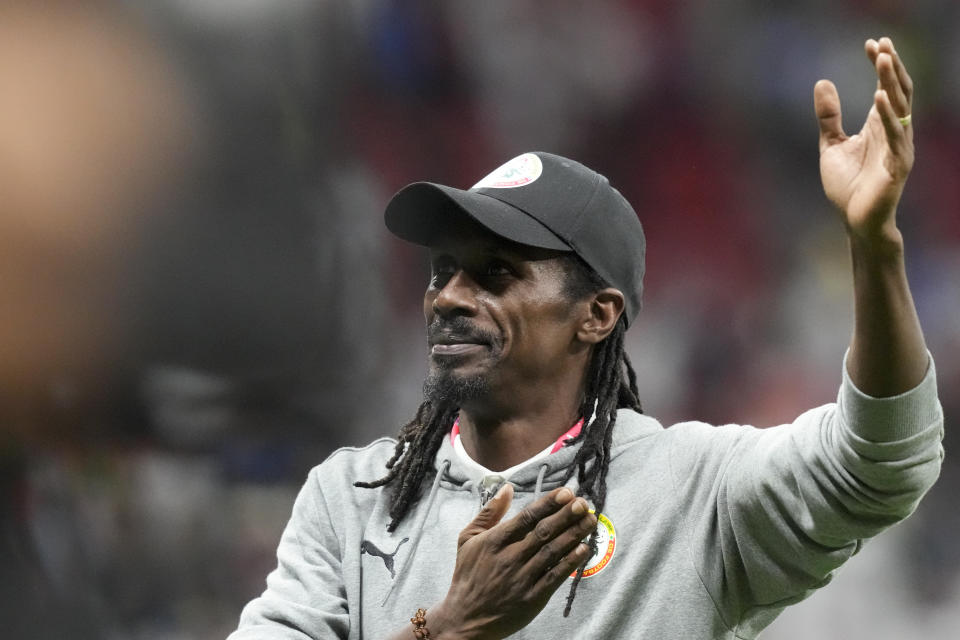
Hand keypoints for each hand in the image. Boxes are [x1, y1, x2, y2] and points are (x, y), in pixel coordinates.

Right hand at [427, 485, 595, 639]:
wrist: (465, 618)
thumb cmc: (468, 575)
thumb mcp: (468, 539)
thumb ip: (489, 513)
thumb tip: (507, 488)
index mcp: (495, 541)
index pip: (527, 517)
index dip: (548, 504)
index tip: (566, 493)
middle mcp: (510, 557)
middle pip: (543, 532)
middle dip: (566, 515)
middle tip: (583, 503)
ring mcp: (522, 578)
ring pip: (552, 552)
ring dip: (574, 535)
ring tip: (590, 520)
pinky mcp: (532, 598)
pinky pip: (555, 576)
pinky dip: (571, 562)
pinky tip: (584, 549)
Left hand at [815, 37, 914, 243]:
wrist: (855, 220)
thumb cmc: (848, 185)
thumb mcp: (831, 145)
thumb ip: (829, 116)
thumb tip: (822, 81)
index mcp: (881, 125)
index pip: (886, 87)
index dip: (880, 65)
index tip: (870, 44)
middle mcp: (895, 132)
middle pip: (898, 91)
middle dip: (891, 67)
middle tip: (882, 43)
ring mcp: (899, 147)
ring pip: (901, 108)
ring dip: (891, 83)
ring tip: (882, 60)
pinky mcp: (897, 165)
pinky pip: (896, 137)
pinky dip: (889, 117)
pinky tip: (879, 98)